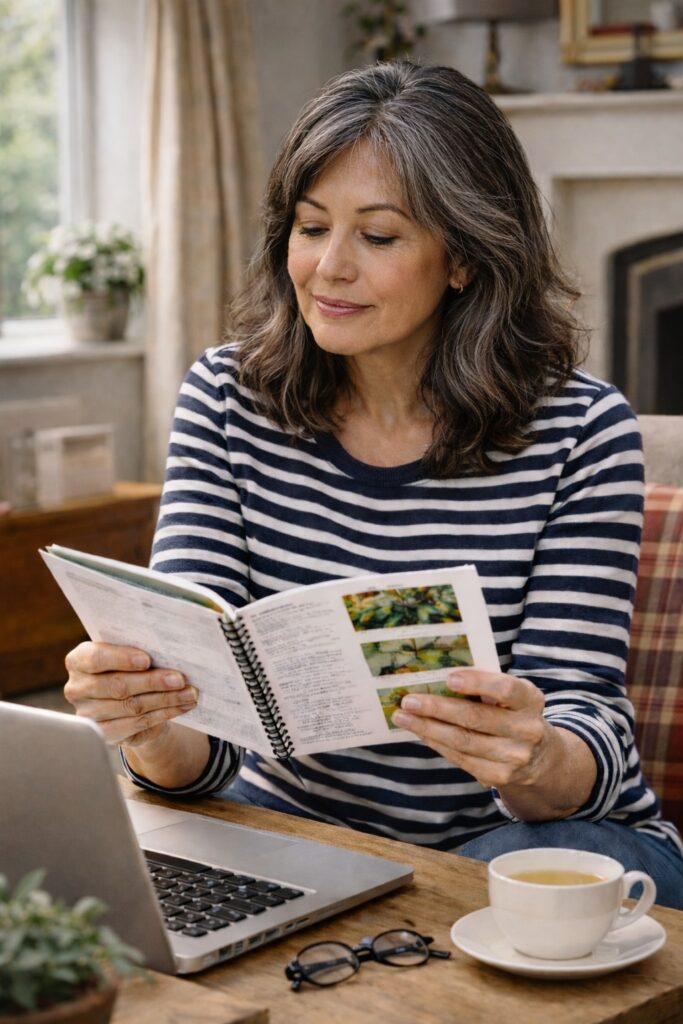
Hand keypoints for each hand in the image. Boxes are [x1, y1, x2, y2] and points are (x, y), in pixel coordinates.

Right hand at [64, 641, 197, 747]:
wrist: (125, 698)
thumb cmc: (127, 666)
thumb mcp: (128, 653)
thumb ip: (138, 649)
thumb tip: (169, 651)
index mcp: (78, 660)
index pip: (95, 658)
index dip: (121, 659)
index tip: (147, 659)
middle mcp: (77, 688)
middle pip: (117, 685)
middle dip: (152, 682)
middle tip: (179, 679)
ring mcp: (88, 714)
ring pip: (131, 706)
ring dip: (165, 700)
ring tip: (189, 693)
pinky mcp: (103, 734)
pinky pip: (137, 723)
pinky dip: (164, 714)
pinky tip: (181, 706)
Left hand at [391, 668, 550, 789]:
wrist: (540, 757)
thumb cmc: (514, 713)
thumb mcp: (513, 695)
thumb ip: (486, 685)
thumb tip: (438, 678)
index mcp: (531, 700)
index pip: (506, 690)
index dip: (478, 683)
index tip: (449, 678)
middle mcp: (527, 730)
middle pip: (475, 718)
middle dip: (437, 708)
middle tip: (408, 700)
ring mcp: (514, 757)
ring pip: (463, 741)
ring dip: (428, 728)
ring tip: (403, 717)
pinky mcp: (499, 776)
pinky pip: (461, 758)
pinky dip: (437, 743)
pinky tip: (421, 732)